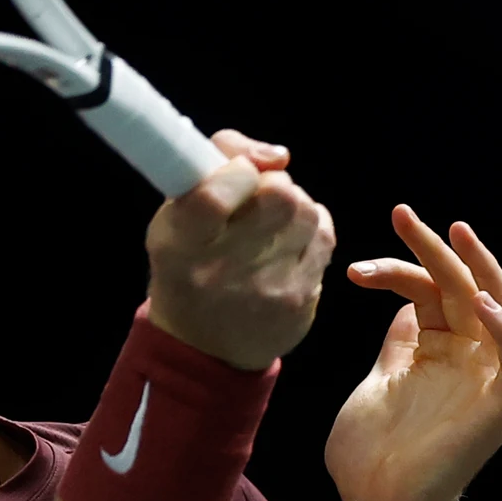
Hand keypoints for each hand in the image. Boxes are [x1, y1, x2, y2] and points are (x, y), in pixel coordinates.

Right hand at [144, 131, 336, 369]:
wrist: (203, 345)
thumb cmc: (189, 263)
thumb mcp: (178, 212)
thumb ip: (216, 161)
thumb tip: (278, 155)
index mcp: (180, 245)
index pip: (217, 191)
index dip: (237, 168)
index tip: (236, 174)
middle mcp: (222, 270)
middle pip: (279, 194)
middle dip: (273, 183)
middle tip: (257, 198)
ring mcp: (267, 288)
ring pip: (307, 211)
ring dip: (294, 204)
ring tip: (272, 220)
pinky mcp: (300, 300)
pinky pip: (324, 237)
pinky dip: (309, 227)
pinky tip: (289, 239)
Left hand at [325, 205, 501, 500]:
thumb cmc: (369, 456)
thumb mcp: (378, 382)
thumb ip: (398, 344)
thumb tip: (404, 304)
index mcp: (438, 349)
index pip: (431, 290)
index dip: (401, 268)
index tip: (358, 265)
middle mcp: (467, 359)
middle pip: (464, 288)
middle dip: (437, 249)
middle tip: (402, 213)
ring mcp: (484, 382)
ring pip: (501, 310)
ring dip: (480, 270)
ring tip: (452, 233)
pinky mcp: (497, 410)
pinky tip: (477, 303)